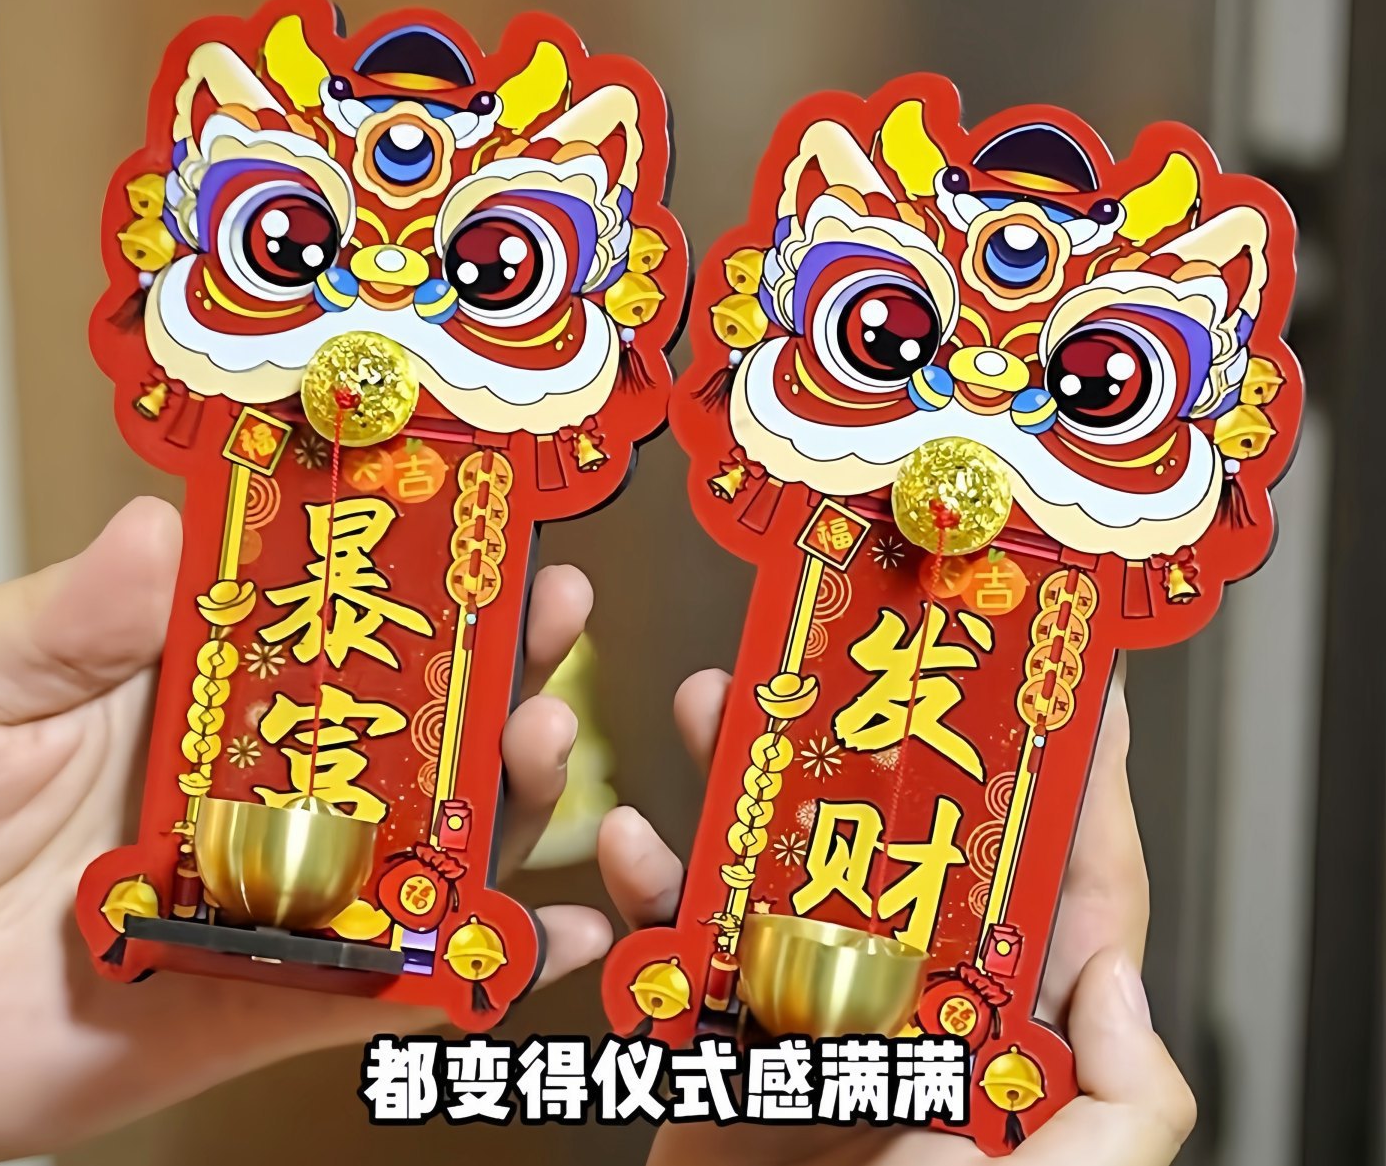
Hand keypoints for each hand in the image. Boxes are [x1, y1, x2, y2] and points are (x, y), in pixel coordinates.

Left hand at [0, 497, 610, 1160]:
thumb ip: (66, 620)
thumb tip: (156, 529)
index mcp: (208, 690)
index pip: (338, 617)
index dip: (419, 570)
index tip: (485, 527)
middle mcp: (265, 782)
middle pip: (413, 720)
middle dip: (498, 669)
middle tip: (551, 619)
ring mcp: (283, 887)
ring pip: (428, 839)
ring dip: (505, 795)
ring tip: (540, 745)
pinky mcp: (278, 996)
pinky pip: (398, 985)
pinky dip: (481, 968)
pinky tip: (551, 939)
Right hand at [598, 664, 1196, 1164]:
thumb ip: (1123, 1104)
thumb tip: (1113, 969)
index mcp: (1005, 1021)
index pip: (1062, 881)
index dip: (1076, 778)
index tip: (1070, 679)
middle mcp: (914, 996)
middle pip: (899, 834)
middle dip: (872, 732)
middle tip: (849, 648)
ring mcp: (813, 1009)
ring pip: (781, 861)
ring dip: (739, 776)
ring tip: (714, 700)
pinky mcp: (725, 1040)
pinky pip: (679, 945)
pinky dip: (645, 893)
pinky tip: (628, 844)